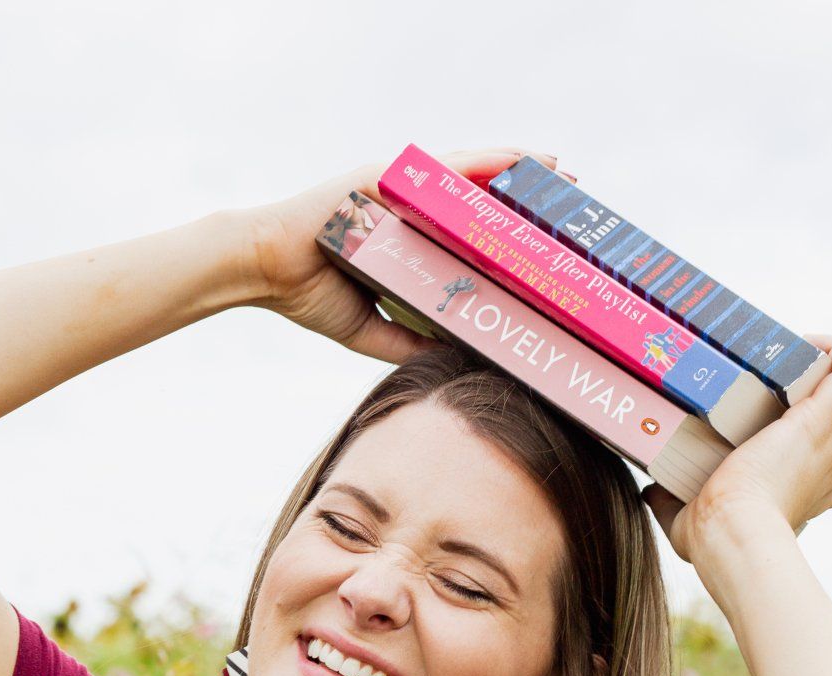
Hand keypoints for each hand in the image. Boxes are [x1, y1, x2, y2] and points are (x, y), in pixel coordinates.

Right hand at [237, 146, 565, 363]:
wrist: (263, 270)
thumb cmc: (308, 296)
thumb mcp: (372, 329)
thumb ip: (412, 340)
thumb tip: (457, 358)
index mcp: (404, 241)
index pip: (467, 236)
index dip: (508, 238)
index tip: (547, 248)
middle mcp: (407, 210)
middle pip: (478, 203)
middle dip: (523, 206)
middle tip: (569, 212)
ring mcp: (399, 190)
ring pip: (472, 180)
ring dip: (520, 176)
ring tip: (561, 177)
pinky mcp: (389, 177)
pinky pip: (450, 167)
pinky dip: (491, 162)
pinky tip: (524, 160)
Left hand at [642, 335, 831, 562]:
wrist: (730, 533)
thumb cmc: (715, 541)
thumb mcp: (695, 525)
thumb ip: (673, 505)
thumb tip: (650, 491)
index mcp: (816, 493)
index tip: (822, 430)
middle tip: (818, 390)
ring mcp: (830, 443)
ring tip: (815, 362)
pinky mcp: (813, 421)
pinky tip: (810, 342)